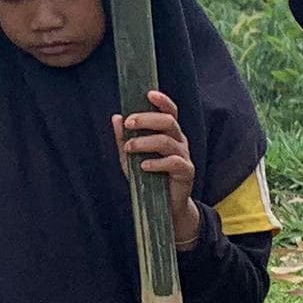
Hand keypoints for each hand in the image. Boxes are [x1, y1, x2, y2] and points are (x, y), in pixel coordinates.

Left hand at [114, 89, 203, 248]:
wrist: (165, 208)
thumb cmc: (149, 178)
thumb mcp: (131, 158)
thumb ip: (124, 138)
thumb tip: (116, 117)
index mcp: (169, 133)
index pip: (170, 111)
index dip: (162, 101)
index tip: (148, 94)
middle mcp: (179, 141)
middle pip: (168, 121)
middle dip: (147, 119)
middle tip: (129, 122)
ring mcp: (184, 156)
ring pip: (168, 141)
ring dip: (145, 142)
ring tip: (129, 148)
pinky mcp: (186, 172)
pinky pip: (174, 162)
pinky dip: (157, 162)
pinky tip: (143, 166)